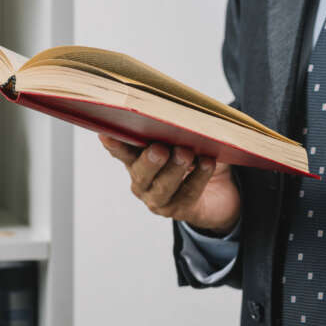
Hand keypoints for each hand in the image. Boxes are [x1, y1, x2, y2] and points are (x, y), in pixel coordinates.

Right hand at [99, 134, 239, 233]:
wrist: (218, 189)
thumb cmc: (196, 155)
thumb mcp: (184, 139)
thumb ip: (175, 130)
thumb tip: (180, 115)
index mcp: (137, 159)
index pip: (122, 152)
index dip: (114, 145)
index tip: (106, 134)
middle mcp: (142, 181)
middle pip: (141, 172)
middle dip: (150, 160)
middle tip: (159, 148)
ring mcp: (158, 198)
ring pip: (163, 186)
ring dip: (175, 169)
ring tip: (185, 154)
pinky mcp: (178, 209)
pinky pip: (188, 193)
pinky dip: (199, 177)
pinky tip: (207, 163)